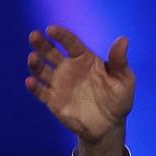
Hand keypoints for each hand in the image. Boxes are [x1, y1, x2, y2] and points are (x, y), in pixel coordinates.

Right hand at [26, 25, 133, 143]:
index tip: (51, 30)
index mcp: (84, 59)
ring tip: (33, 58)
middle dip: (41, 44)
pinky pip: (41, 92)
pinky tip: (31, 81)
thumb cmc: (118, 99)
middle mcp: (68, 68)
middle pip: (50, 52)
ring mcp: (59, 83)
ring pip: (42, 70)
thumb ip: (120, 62)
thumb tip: (124, 39)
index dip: (61, 35)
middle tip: (34, 36)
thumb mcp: (124, 80)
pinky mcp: (53, 100)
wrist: (110, 126)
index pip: (71, 43)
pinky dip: (34, 87)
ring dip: (35, 63)